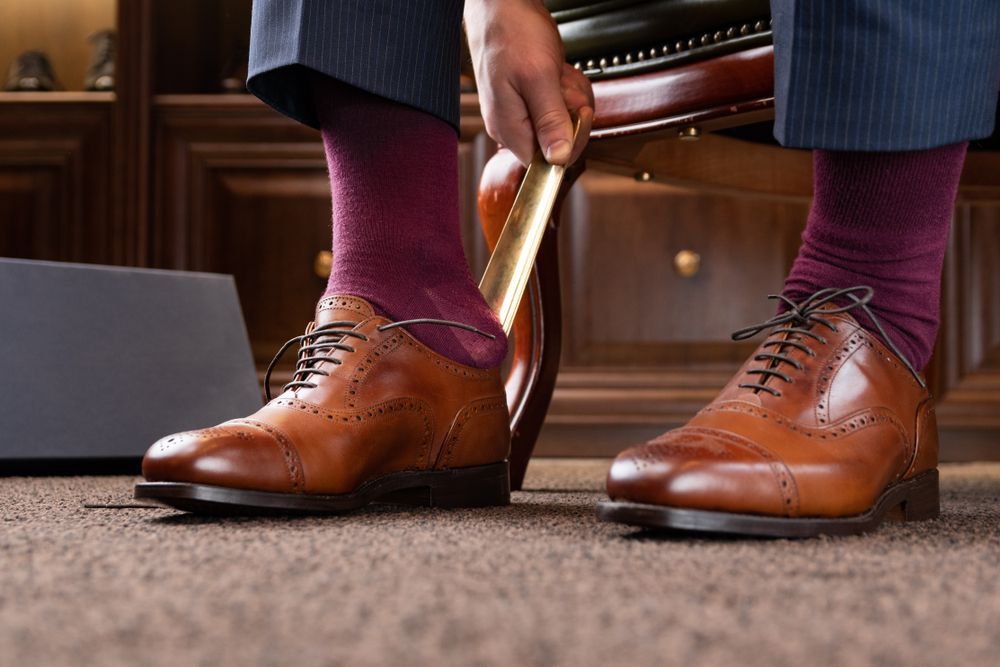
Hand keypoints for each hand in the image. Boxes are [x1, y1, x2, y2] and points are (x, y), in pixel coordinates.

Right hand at [464, 0, 593, 166]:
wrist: (501, 5)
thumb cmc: (512, 33)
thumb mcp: (538, 77)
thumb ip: (550, 120)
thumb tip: (558, 160)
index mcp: (509, 129)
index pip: (547, 163)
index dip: (570, 141)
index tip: (575, 112)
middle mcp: (512, 127)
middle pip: (559, 143)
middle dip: (572, 113)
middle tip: (563, 85)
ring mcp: (521, 113)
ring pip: (564, 122)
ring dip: (570, 96)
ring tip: (556, 73)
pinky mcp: (530, 99)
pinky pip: (559, 105)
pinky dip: (565, 87)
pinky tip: (556, 71)